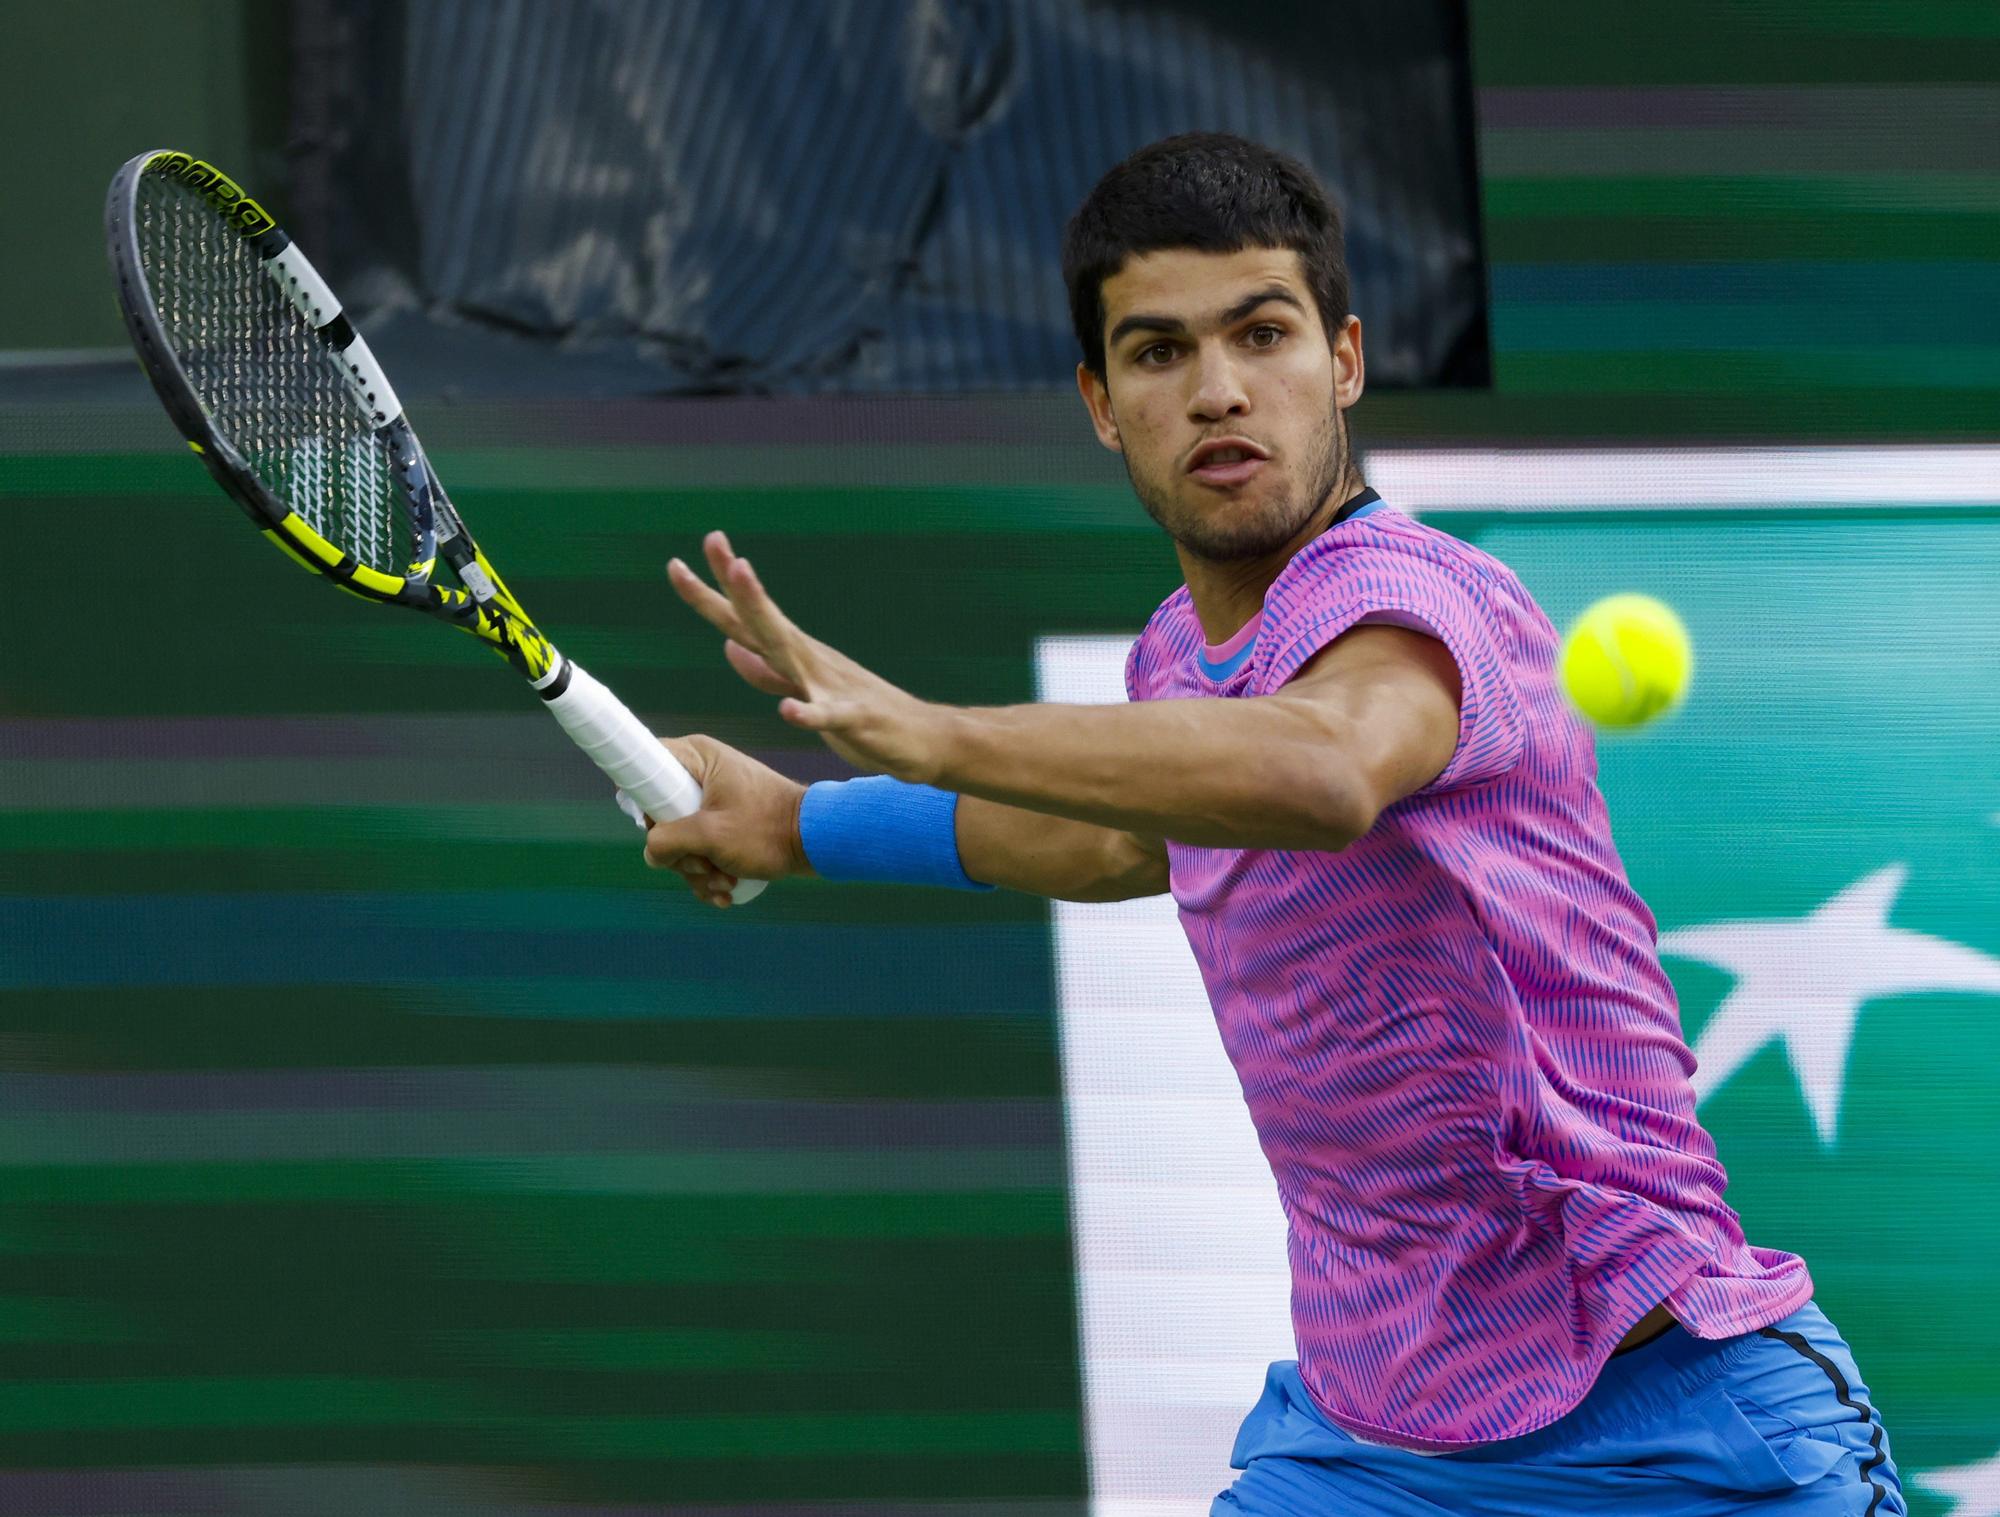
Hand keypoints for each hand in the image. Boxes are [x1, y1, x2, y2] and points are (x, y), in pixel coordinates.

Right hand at [639, 733, 813, 907]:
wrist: (816, 842)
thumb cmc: (766, 829)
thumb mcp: (710, 836)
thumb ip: (668, 842)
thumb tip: (652, 853)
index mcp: (698, 757)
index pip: (646, 765)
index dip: (644, 801)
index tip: (660, 829)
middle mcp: (703, 772)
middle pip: (661, 816)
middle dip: (681, 853)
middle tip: (704, 864)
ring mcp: (714, 798)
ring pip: (682, 839)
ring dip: (698, 869)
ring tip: (724, 880)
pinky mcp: (725, 821)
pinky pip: (702, 848)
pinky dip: (711, 872)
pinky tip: (728, 889)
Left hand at [667, 531, 953, 782]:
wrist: (926, 739)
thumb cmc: (864, 718)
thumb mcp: (804, 693)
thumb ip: (767, 673)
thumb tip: (729, 645)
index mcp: (793, 657)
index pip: (745, 619)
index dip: (711, 592)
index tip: (678, 562)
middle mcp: (809, 661)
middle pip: (761, 620)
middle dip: (734, 584)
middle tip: (714, 540)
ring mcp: (832, 687)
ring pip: (790, 650)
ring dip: (764, 616)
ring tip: (744, 578)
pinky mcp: (857, 720)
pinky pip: (828, 716)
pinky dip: (808, 713)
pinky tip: (789, 711)